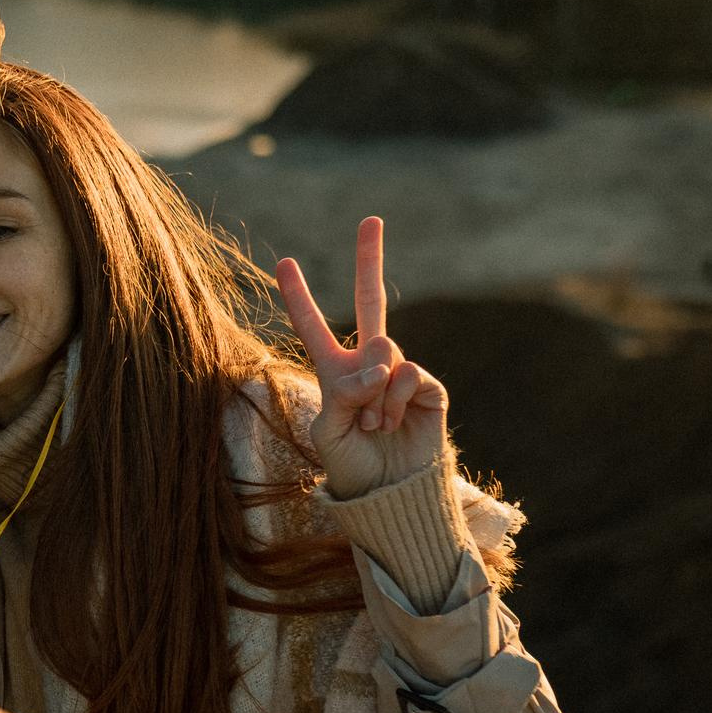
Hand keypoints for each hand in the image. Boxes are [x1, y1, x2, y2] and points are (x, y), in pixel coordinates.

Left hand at [274, 216, 449, 497]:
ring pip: (383, 352)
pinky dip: (395, 400)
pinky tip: (393, 422)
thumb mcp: (329, 434)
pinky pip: (407, 373)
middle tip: (372, 218)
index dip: (299, 296)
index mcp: (335, 374)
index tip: (283, 261)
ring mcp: (400, 373)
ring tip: (374, 425)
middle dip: (370, 259)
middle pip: (371, 302)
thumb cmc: (353, 468)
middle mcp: (368, 365)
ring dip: (374, 395)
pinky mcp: (428, 387)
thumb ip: (344, 394)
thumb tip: (377, 364)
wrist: (393, 494)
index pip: (314, 328)